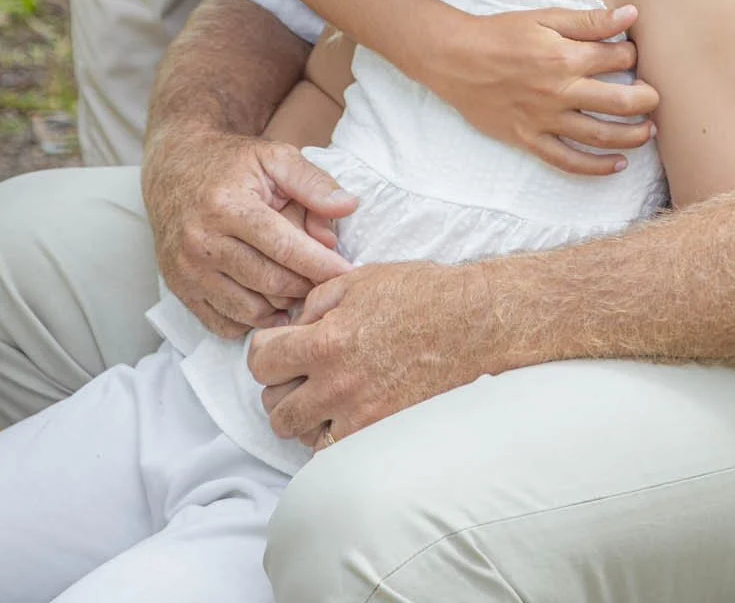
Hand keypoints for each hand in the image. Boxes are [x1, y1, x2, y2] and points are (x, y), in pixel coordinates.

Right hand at [142, 129, 358, 336]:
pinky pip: (223, 324)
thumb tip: (349, 206)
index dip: (320, 264)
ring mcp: (187, 269)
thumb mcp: (274, 157)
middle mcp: (201, 240)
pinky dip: (252, 321)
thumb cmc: (232, 163)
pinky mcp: (179, 288)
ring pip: (248, 310)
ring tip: (301, 291)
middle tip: (327, 283)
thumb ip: (313, 182)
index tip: (348, 272)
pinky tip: (270, 304)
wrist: (175, 168)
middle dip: (305, 287)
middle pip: (268, 282)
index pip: (283, 246)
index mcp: (227, 205)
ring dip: (282, 307)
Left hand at [250, 260, 487, 446]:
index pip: (261, 362)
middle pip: (274, 407)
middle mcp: (337, 385)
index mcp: (327, 341)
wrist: (473, 325)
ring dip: (303, 416)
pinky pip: (332, 453)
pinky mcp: (380, 436)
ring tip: (324, 396)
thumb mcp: (359, 281)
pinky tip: (344, 414)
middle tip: (301, 373)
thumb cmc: (421, 296)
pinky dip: (330, 437)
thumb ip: (316, 303)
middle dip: (280, 387)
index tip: (277, 349)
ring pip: (299, 435)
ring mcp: (359, 416)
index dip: (264, 352)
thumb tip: (293, 325)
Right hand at [428, 6, 659, 175]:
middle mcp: (561, 92)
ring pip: (600, 136)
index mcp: (566, 57)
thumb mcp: (545, 17)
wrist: (455, 58)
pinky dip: (596, 168)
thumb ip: (590, 20)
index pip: (618, 61)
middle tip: (655, 99)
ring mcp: (545, 120)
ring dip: (632, 136)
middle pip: (620, 103)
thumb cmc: (501, 33)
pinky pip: (568, 161)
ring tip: (648, 132)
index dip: (633, 57)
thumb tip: (630, 15)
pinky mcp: (529, 140)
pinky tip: (618, 165)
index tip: (634, 57)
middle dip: (646, 101)